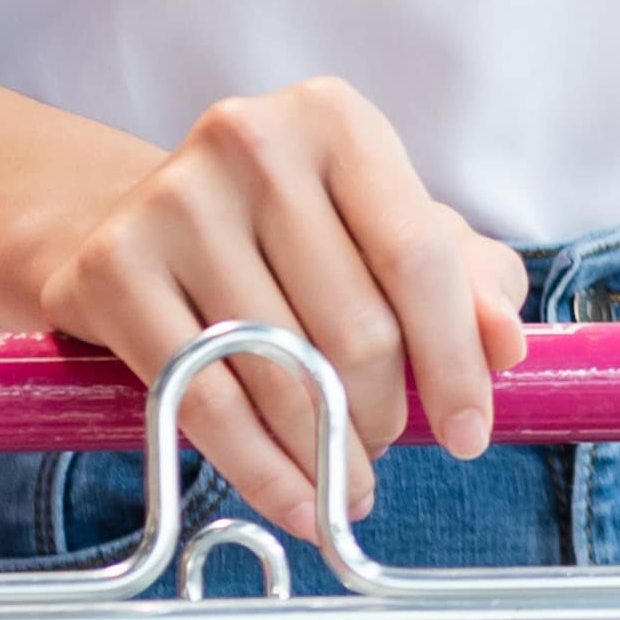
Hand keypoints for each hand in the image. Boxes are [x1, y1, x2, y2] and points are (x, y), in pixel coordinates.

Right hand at [20, 75, 530, 541]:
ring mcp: (172, 203)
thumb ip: (465, 280)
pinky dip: (261, 471)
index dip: (454, 361)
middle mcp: (250, 142)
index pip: (417, 257)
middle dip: (382, 416)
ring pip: (280, 374)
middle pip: (354, 325)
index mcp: (333, 118)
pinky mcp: (112, 269)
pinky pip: (204, 403)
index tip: (470, 435)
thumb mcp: (383, 231)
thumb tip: (507, 346)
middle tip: (382, 453)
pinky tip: (296, 502)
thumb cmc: (286, 233)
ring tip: (344, 484)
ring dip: (326, 456)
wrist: (128, 221)